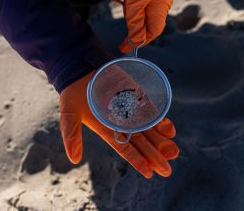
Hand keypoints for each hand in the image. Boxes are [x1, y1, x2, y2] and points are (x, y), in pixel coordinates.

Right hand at [59, 68, 179, 177]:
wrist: (82, 69)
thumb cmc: (74, 92)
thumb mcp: (69, 114)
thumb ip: (71, 136)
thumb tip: (74, 160)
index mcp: (106, 129)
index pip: (124, 148)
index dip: (136, 160)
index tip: (149, 172)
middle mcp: (121, 123)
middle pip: (141, 142)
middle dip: (154, 156)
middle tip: (167, 170)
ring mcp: (130, 111)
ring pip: (149, 129)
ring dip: (161, 141)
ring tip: (174, 153)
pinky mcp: (136, 98)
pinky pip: (151, 112)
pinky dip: (161, 121)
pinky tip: (171, 131)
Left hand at [118, 0, 172, 51]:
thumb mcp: (136, 2)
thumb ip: (135, 23)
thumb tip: (134, 43)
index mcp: (160, 10)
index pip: (152, 33)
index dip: (139, 41)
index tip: (124, 45)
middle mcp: (158, 5)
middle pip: (143, 22)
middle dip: (130, 18)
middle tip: (124, 8)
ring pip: (137, 10)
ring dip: (127, 6)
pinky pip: (135, 0)